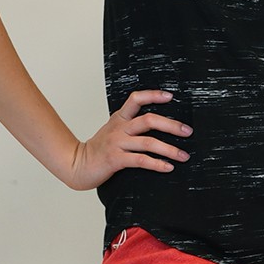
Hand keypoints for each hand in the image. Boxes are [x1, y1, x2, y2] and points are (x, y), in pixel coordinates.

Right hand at [64, 89, 191, 189]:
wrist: (75, 164)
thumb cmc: (100, 149)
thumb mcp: (114, 130)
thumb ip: (131, 125)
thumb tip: (161, 124)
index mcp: (120, 118)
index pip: (136, 99)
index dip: (153, 95)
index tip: (171, 96)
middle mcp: (119, 128)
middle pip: (149, 120)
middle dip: (172, 125)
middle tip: (188, 131)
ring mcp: (116, 144)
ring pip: (148, 142)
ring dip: (170, 149)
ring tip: (184, 155)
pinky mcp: (115, 160)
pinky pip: (140, 160)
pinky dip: (157, 163)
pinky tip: (168, 167)